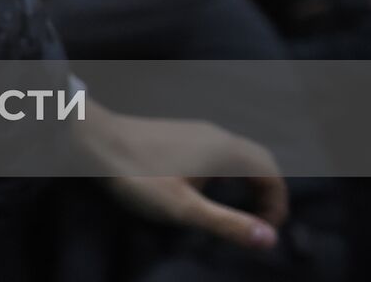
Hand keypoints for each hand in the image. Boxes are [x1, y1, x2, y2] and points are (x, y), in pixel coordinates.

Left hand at [77, 99, 288, 248]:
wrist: (92, 138)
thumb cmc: (136, 174)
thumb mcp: (182, 208)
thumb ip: (227, 223)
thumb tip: (270, 239)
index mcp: (225, 150)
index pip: (272, 172)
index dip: (278, 203)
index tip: (265, 231)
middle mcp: (216, 135)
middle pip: (258, 161)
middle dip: (266, 192)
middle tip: (257, 222)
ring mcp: (196, 131)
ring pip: (236, 154)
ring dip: (245, 181)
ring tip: (234, 210)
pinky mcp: (178, 133)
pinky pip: (216, 151)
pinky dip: (225, 172)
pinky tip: (204, 189)